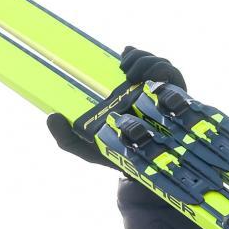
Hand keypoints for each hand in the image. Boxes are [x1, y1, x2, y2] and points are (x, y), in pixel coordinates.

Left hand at [46, 46, 185, 168]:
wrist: (142, 174)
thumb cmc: (115, 156)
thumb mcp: (86, 148)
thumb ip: (66, 137)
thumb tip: (52, 117)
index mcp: (123, 95)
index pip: (129, 65)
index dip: (130, 54)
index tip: (122, 56)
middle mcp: (143, 91)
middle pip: (145, 61)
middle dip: (138, 56)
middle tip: (124, 66)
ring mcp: (161, 94)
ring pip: (160, 64)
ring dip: (147, 62)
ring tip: (132, 75)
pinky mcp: (177, 99)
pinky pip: (173, 76)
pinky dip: (162, 71)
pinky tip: (149, 81)